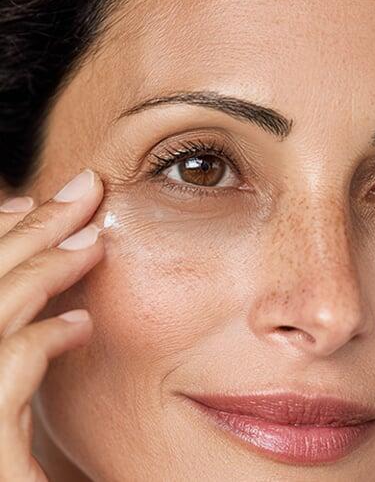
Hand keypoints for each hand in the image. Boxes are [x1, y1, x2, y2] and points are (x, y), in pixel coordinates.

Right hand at [0, 169, 104, 480]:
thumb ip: (21, 351)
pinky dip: (41, 342)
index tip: (32, 204)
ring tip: (94, 242)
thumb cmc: (22, 456)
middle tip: (80, 191)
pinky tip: (81, 328)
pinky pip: (3, 376)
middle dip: (27, 230)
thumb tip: (65, 312)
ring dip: (42, 270)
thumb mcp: (12, 399)